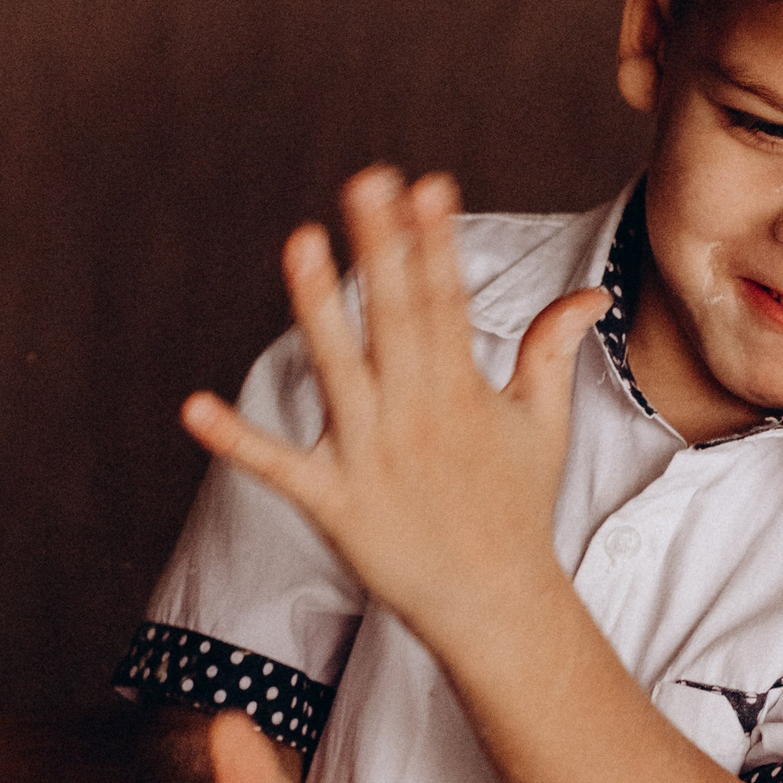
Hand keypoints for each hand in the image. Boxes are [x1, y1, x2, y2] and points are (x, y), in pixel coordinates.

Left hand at [180, 167, 608, 644]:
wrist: (495, 601)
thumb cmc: (516, 508)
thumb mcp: (544, 424)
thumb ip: (553, 351)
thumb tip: (589, 294)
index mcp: (463, 392)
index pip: (449, 301)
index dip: (438, 241)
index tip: (428, 185)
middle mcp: (417, 415)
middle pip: (397, 316)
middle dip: (383, 247)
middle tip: (367, 181)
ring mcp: (372, 456)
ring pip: (339, 368)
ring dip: (319, 306)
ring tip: (301, 243)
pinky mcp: (335, 502)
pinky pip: (278, 467)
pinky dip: (236, 440)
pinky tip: (193, 407)